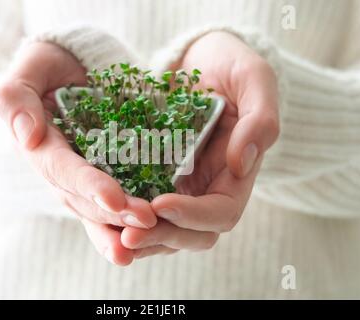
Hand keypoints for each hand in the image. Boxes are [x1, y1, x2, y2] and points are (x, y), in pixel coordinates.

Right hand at [0, 42, 156, 265]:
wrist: (74, 67)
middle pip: (85, 198)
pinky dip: (131, 218)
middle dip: (115, 212)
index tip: (113, 199)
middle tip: (147, 221)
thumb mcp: (28, 71)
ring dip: (124, 224)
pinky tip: (155, 228)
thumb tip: (28, 138)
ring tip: (152, 231)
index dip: (87, 185)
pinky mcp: (107, 174)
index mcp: (41, 149)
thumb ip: (16, 100)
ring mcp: (84, 176)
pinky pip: (117, 201)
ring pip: (100, 209)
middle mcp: (62, 171)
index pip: (62, 171)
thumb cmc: (49, 66)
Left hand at [122, 31, 279, 257]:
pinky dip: (122, 216)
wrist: (200, 59)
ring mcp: (179, 185)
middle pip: (190, 232)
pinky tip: (100, 214)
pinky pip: (139, 204)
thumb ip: (259, 120)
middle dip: (161, 236)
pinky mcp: (153, 175)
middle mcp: (207, 188)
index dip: (194, 216)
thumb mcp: (254, 80)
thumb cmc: (231, 66)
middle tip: (128, 236)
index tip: (161, 204)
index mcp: (235, 175)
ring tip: (109, 235)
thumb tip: (241, 164)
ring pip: (163, 228)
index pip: (221, 212)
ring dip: (140, 238)